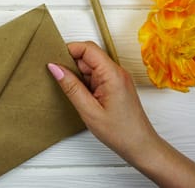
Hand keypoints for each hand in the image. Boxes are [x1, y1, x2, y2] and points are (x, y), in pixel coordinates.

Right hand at [48, 41, 194, 187]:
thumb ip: (71, 86)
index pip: (88, 48)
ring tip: (69, 90)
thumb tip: (55, 67)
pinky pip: (94, 75)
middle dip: (70, 63)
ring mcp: (116, 78)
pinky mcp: (114, 85)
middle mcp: (116, 72)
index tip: (53, 59)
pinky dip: (83, 82)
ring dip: (76, 74)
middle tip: (57, 77)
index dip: (69, 50)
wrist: (140, 146)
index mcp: (112, 74)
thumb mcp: (89, 110)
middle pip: (88, 55)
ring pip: (90, 66)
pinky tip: (78, 94)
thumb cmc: (120, 132)